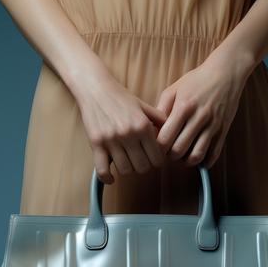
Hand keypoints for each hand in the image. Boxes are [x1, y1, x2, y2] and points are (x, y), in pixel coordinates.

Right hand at [73, 69, 167, 183]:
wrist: (95, 88)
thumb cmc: (121, 98)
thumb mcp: (145, 106)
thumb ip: (160, 120)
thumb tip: (172, 135)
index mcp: (143, 126)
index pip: (157, 158)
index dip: (158, 161)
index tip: (154, 158)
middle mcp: (128, 134)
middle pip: (143, 167)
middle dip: (145, 166)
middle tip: (142, 160)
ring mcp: (111, 140)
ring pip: (126, 170)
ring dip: (128, 169)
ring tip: (128, 162)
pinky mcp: (96, 144)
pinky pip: (102, 169)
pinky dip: (107, 178)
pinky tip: (112, 177)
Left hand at [155, 51, 252, 168]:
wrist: (226, 72)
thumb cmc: (196, 81)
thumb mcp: (173, 89)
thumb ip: (161, 110)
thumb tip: (153, 131)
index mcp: (183, 107)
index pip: (165, 139)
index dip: (158, 148)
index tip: (158, 146)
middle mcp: (198, 118)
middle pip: (178, 150)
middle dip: (170, 155)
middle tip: (169, 151)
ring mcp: (213, 125)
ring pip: (196, 156)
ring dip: (186, 161)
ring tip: (183, 155)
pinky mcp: (223, 130)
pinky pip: (213, 154)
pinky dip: (204, 162)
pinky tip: (197, 156)